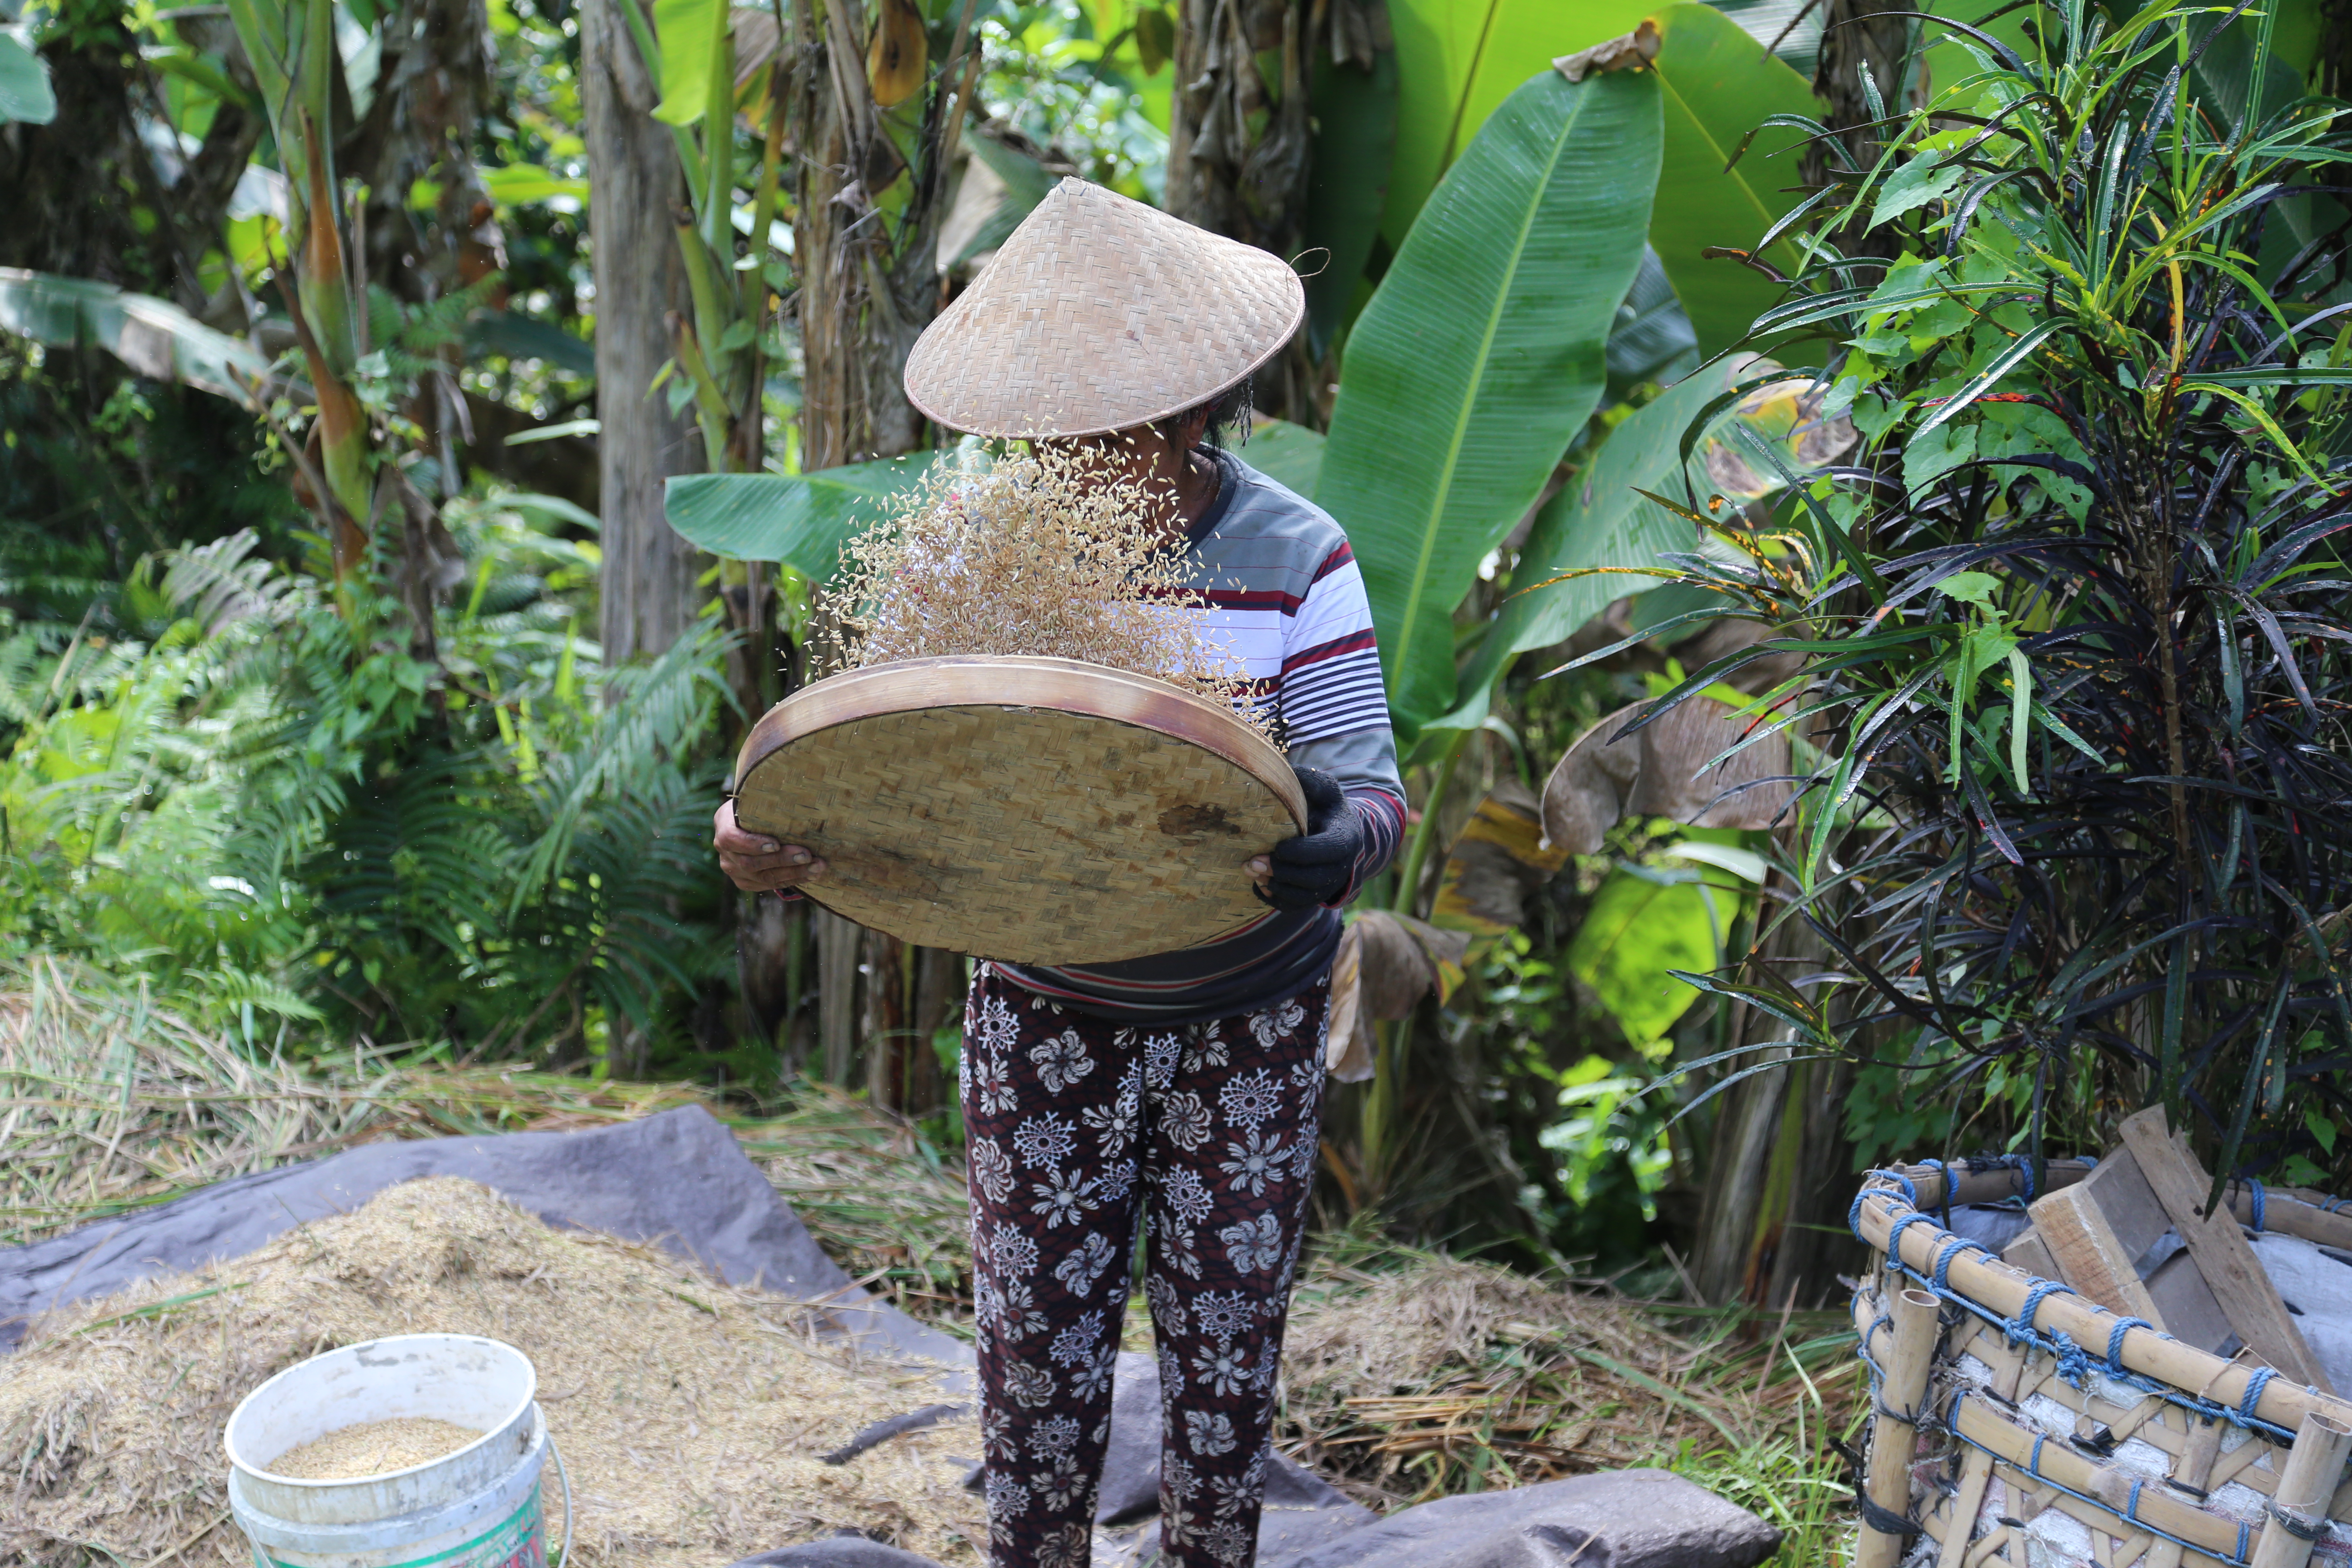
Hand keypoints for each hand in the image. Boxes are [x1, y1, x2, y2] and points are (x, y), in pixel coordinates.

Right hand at [714, 799, 826, 892]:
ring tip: (817, 866)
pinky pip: (769, 884)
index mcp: (724, 826)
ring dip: (794, 873)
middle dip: (783, 860)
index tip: (776, 844)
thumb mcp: (758, 798)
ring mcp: (734, 869)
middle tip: (807, 855)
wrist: (751, 822)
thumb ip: (771, 800)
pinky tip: (812, 874)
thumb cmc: (760, 806)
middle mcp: (725, 852)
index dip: (753, 844)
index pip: (732, 838)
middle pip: (751, 862)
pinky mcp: (746, 882)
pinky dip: (793, 879)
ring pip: (763, 877)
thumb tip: (802, 794)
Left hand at [1248, 767, 1362, 910]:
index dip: (1303, 852)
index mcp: (1345, 836)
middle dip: (1282, 872)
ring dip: (1275, 888)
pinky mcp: (1314, 895)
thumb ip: (1306, 780)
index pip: (1330, 850)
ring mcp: (1329, 883)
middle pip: (1316, 879)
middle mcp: (1342, 865)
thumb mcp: (1321, 787)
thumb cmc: (1323, 804)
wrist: (1333, 829)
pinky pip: (1296, 907)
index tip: (1278, 847)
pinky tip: (1257, 885)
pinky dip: (1275, 900)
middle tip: (1252, 862)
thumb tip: (1281, 773)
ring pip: (1305, 897)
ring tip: (1251, 872)